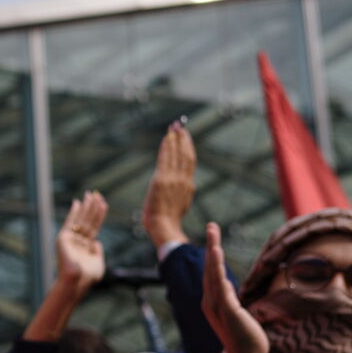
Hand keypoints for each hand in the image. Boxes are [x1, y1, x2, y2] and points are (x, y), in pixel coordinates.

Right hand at [55, 191, 107, 289]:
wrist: (76, 282)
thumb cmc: (88, 277)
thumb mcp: (98, 263)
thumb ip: (97, 251)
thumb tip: (96, 242)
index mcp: (86, 246)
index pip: (94, 227)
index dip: (99, 215)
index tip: (103, 203)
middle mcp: (78, 240)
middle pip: (87, 220)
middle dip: (92, 207)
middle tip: (96, 193)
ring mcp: (71, 238)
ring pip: (81, 219)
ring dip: (87, 206)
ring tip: (91, 194)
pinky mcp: (63, 237)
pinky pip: (70, 222)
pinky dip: (74, 212)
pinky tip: (77, 203)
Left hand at [141, 122, 194, 249]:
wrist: (163, 227)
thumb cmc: (168, 221)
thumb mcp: (180, 205)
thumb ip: (183, 193)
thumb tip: (188, 186)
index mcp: (189, 186)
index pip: (189, 162)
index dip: (187, 148)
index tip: (184, 137)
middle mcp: (184, 180)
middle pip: (186, 154)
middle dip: (184, 139)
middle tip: (180, 126)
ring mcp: (173, 179)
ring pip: (177, 153)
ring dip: (175, 138)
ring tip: (174, 126)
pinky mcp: (162, 179)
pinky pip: (165, 158)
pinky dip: (166, 146)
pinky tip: (166, 137)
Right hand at [200, 223, 267, 352]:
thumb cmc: (244, 337)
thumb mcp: (237, 313)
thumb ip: (230, 298)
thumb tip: (226, 284)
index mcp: (212, 301)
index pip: (211, 273)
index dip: (212, 253)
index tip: (214, 236)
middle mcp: (210, 301)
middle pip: (209, 268)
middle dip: (210, 246)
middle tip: (211, 225)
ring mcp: (217, 305)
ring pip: (212, 273)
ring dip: (213, 252)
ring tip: (213, 234)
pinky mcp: (228, 310)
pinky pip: (220, 284)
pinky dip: (217, 268)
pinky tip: (218, 254)